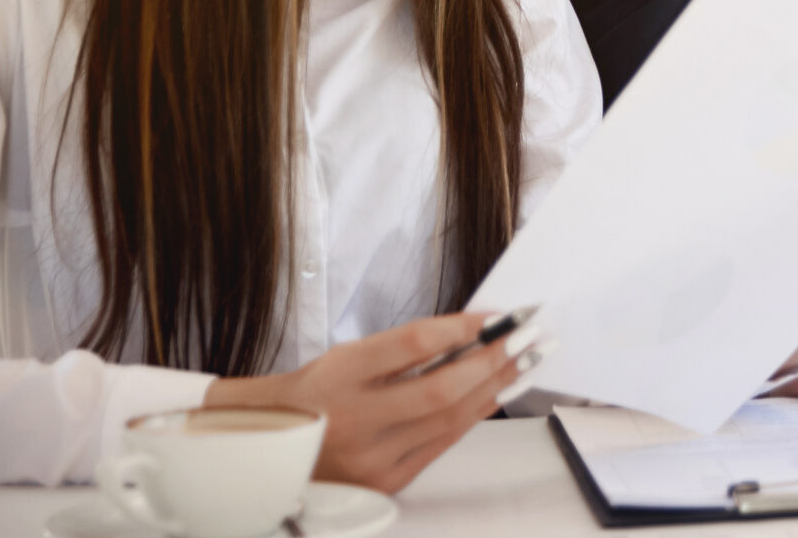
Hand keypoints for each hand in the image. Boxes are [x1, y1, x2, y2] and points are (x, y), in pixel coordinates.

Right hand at [204, 312, 549, 493]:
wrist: (268, 448)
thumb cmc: (315, 392)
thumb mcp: (349, 356)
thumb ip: (406, 347)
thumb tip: (474, 333)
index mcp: (339, 376)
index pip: (413, 344)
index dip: (463, 327)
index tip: (500, 315)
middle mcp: (353, 420)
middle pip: (440, 387)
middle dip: (494, 359)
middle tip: (529, 335)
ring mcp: (370, 458)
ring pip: (449, 419)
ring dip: (495, 385)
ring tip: (525, 359)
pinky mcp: (385, 482)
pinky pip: (442, 444)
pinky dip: (474, 414)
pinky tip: (497, 392)